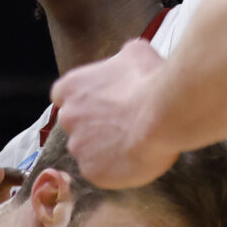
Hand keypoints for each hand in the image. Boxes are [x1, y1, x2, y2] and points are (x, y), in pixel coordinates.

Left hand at [47, 37, 179, 190]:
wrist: (162, 114)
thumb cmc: (149, 80)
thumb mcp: (134, 54)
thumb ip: (120, 60)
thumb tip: (125, 59)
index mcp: (70, 87)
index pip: (64, 97)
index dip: (84, 103)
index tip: (102, 107)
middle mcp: (68, 117)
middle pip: (75, 125)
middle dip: (94, 127)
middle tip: (122, 127)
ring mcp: (78, 146)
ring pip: (87, 151)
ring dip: (104, 150)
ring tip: (133, 144)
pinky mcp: (92, 171)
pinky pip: (101, 173)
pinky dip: (115, 170)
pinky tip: (134, 159)